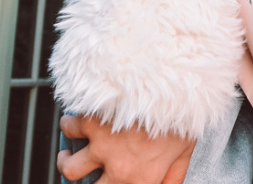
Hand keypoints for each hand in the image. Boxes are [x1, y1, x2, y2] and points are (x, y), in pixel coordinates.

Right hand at [57, 115, 194, 183]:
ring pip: (70, 168)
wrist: (176, 80)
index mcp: (142, 181)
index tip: (104, 180)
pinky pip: (69, 129)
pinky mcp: (93, 122)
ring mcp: (104, 147)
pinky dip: (68, 125)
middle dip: (81, 183)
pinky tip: (72, 122)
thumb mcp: (186, 150)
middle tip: (84, 173)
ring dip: (66, 162)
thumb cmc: (184, 113)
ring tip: (67, 156)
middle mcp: (120, 171)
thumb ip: (173, 177)